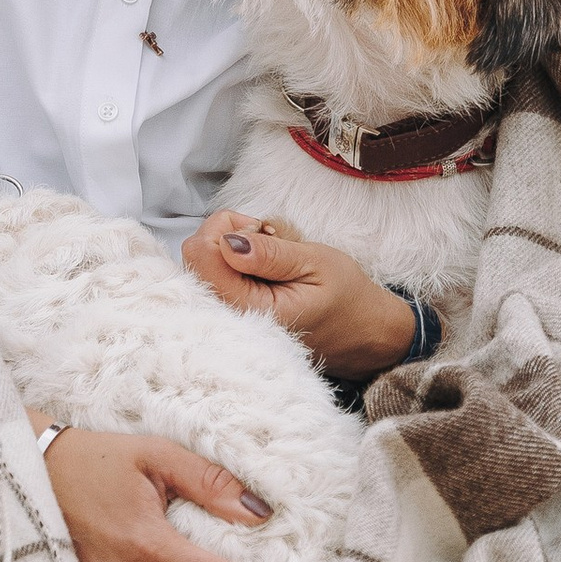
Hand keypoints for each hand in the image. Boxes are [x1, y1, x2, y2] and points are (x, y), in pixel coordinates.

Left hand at [184, 212, 416, 380]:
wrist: (364, 334)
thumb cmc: (346, 297)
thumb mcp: (315, 263)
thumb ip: (270, 254)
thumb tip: (226, 242)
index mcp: (250, 310)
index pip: (201, 254)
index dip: (225, 228)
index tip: (259, 229)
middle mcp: (231, 320)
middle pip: (196, 257)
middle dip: (228, 235)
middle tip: (269, 241)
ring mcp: (230, 320)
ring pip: (205, 264)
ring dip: (234, 249)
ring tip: (274, 258)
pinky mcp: (234, 317)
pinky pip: (217, 278)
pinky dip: (238, 264)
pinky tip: (266, 272)